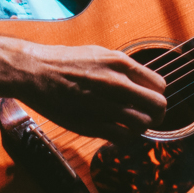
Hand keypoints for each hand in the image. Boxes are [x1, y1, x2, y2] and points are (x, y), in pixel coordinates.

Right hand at [17, 44, 166, 143]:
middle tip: (147, 117)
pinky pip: (122, 138)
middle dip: (156, 114)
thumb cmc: (64, 61)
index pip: (159, 85)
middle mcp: (116, 83)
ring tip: (128, 126)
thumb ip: (123, 68)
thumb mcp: (99, 53)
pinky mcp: (90, 124)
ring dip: (140, 128)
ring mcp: (104, 105)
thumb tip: (142, 82)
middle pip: (158, 106)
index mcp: (120, 63)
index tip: (147, 101)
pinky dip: (124, 138)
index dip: (156, 95)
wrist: (34, 71)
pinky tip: (115, 133)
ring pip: (143, 124)